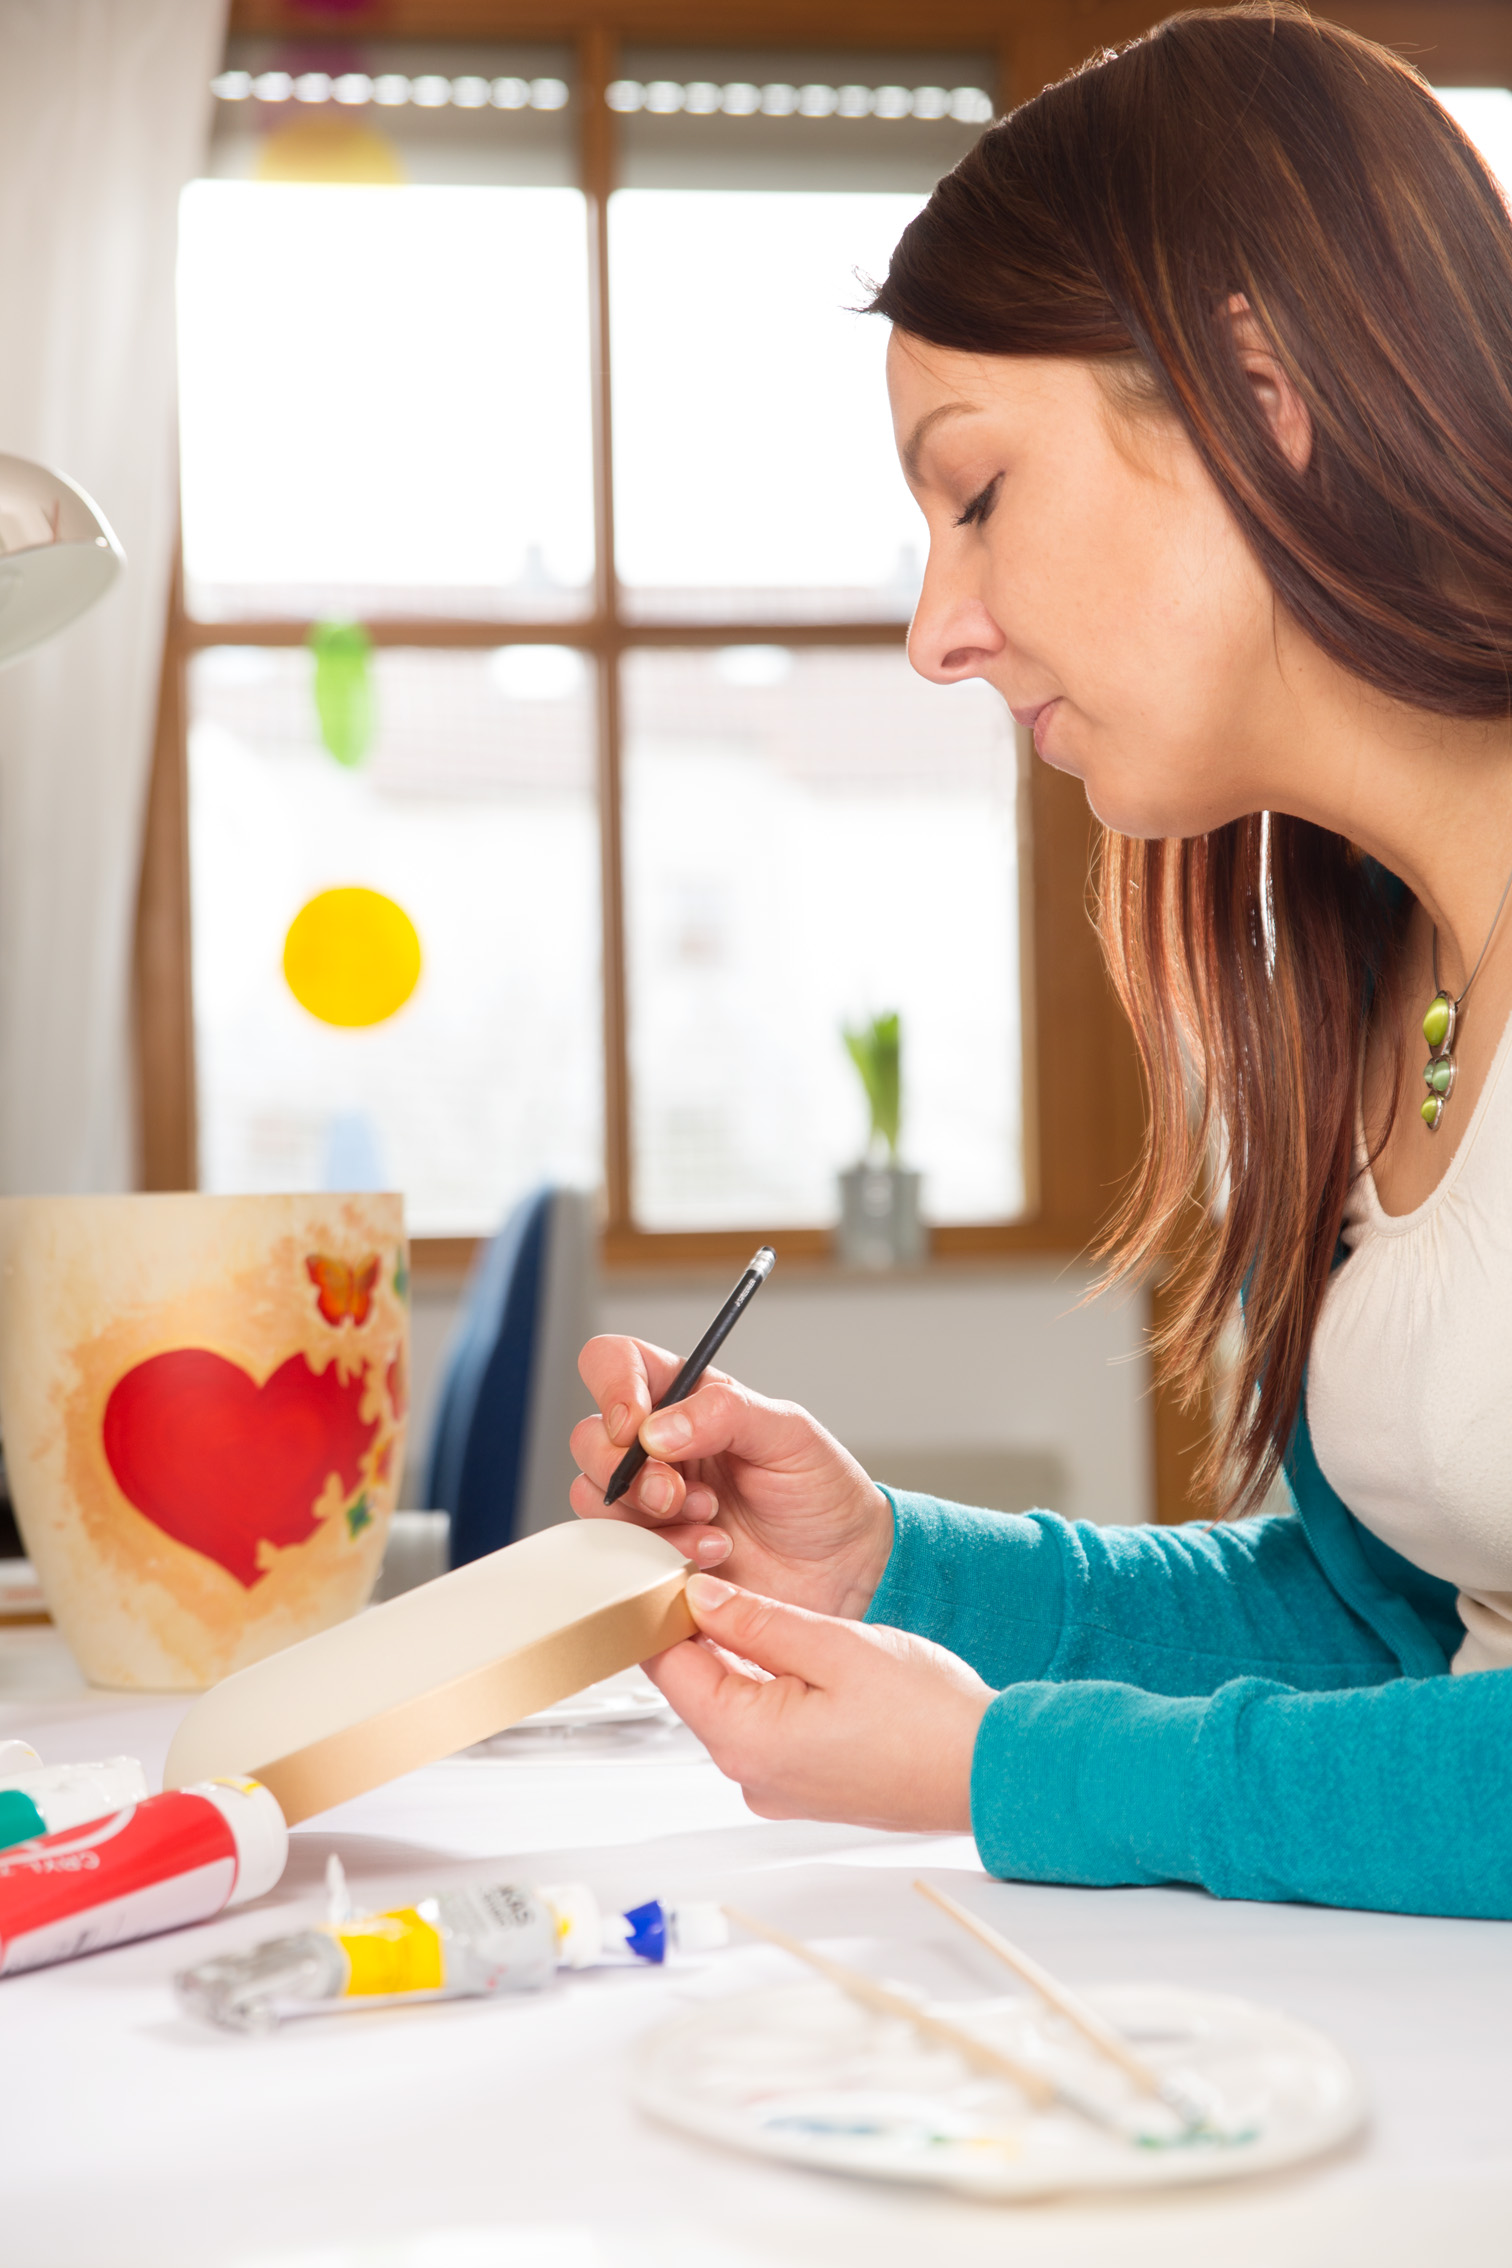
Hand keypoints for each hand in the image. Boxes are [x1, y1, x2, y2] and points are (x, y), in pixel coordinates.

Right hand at [570, 1336, 891, 1618]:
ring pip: (593, 1497)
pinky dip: (658, 1554)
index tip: (637, 1425)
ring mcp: (649, 1502)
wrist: (842, 1569)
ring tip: (712, 1525)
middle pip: (589, 1437)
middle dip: (629, 1471)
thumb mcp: (790, 1434)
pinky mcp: (649, 1554)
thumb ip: (726, 1413)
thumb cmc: (820, 1492)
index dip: (613, 1387)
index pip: (615, 1364)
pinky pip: (615, 1551)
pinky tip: (710, 1555)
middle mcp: (657, 1446)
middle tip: (680, 1493)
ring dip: (649, 1517)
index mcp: (686, 1399)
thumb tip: (656, 1428)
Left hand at [645, 1572, 991, 1831]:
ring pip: (732, 1703)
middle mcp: (750, 1774)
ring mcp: (777, 1786)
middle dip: (705, 1630)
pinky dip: (772, 1687)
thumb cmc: (928, 1716)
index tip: (675, 1567)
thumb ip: (756, 1619)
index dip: (664, 1610)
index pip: (668, 1666)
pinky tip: (802, 1656)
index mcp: (746, 1740)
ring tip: (773, 1611)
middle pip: (696, 1686)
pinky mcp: (803, 1786)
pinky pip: (766, 1726)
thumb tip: (698, 1595)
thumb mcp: (835, 1644)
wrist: (990, 1770)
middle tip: (727, 1573)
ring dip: (742, 1657)